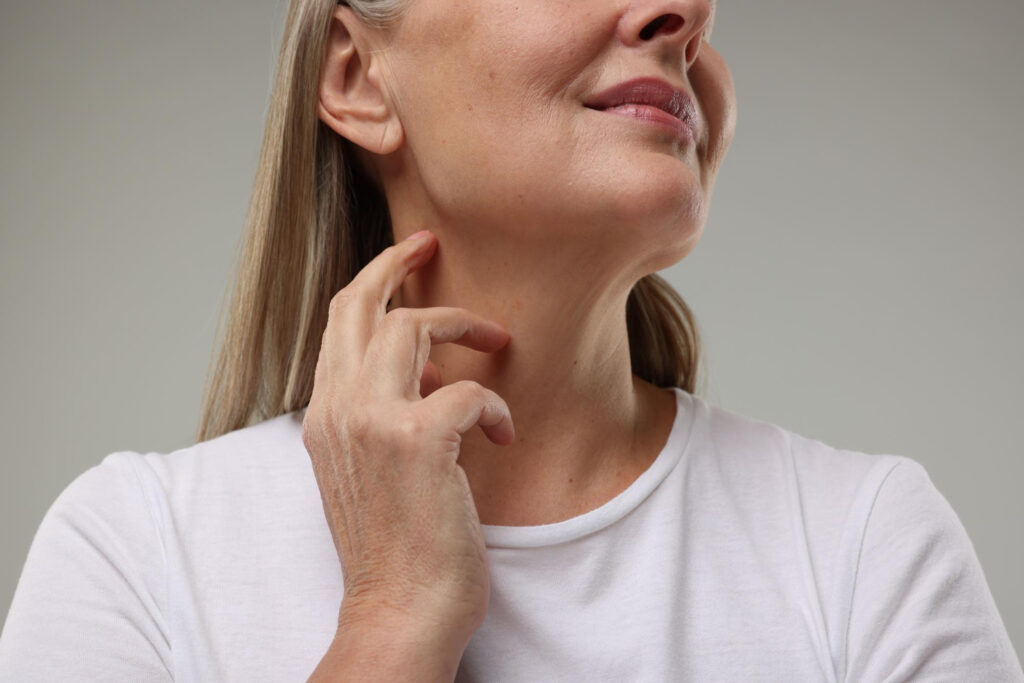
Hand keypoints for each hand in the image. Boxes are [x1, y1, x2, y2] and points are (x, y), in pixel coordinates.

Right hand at [301, 229, 513, 647]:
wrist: (398, 611)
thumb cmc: (395, 548)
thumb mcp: (368, 472)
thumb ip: (379, 418)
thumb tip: (425, 375)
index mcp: (324, 416)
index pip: (338, 324)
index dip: (371, 282)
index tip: (405, 260)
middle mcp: (339, 410)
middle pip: (361, 304)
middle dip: (397, 263)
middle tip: (429, 243)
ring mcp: (374, 422)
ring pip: (413, 326)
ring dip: (464, 325)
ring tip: (498, 341)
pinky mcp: (419, 442)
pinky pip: (471, 390)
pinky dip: (496, 408)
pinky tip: (502, 439)